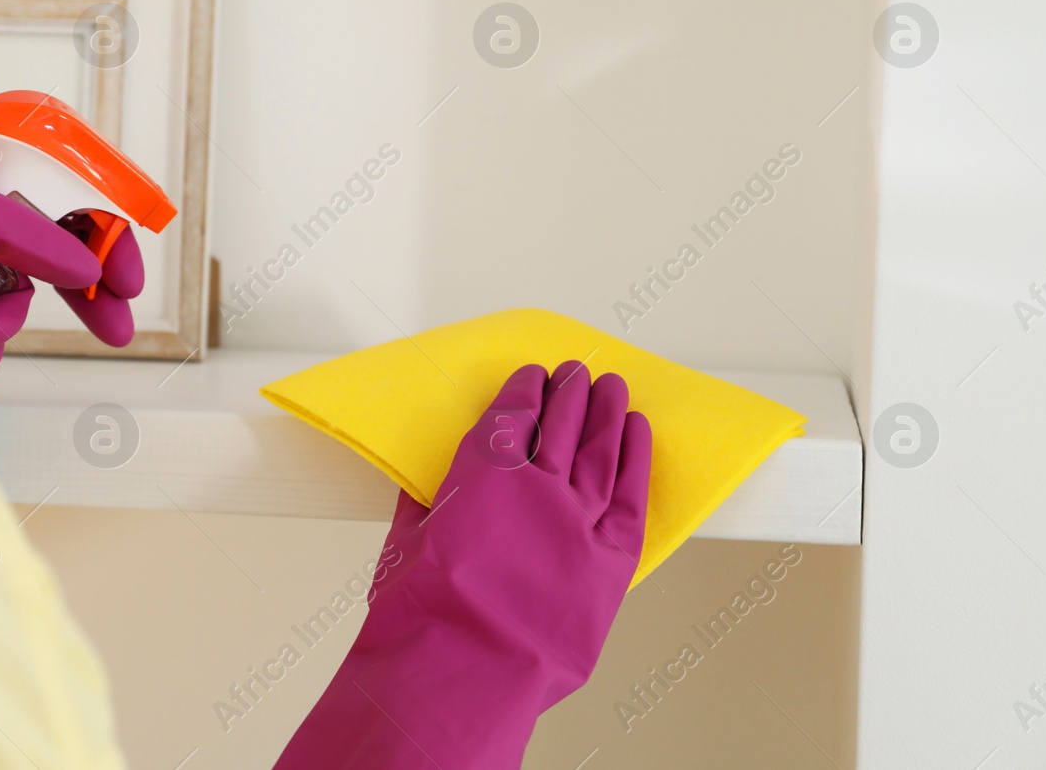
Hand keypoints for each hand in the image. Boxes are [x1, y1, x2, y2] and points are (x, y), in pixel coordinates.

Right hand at [276, 361, 650, 768]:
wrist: (463, 673)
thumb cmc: (423, 617)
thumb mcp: (406, 547)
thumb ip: (423, 510)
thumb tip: (425, 491)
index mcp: (484, 476)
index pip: (512, 415)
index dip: (524, 391)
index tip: (532, 375)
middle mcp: (536, 487)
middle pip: (562, 423)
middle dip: (569, 392)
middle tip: (576, 371)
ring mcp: (578, 522)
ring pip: (600, 451)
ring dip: (607, 414)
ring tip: (613, 388)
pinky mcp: (609, 563)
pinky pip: (631, 499)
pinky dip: (636, 461)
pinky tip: (638, 432)